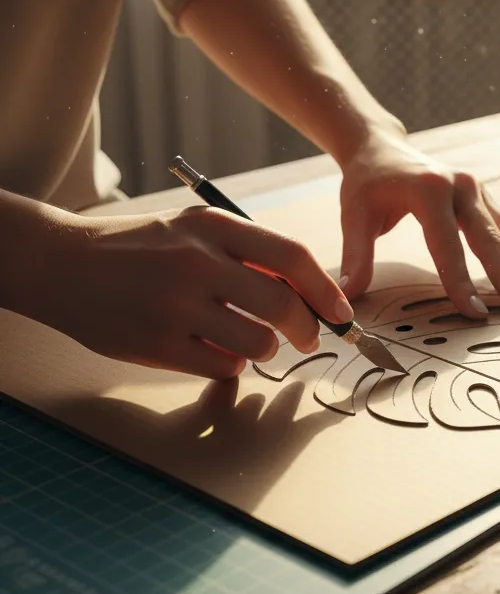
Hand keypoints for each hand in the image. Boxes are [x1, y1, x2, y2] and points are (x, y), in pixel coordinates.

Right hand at [43, 207, 351, 378]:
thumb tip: (306, 290)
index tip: (341, 311)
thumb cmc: (143, 247)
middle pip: (282, 306)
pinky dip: (232, 364)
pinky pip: (223, 366)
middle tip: (309, 338)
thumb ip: (248, 252)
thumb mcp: (195, 228)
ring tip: (252, 339)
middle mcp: (197, 263)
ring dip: (266, 348)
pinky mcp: (157, 343)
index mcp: (214, 227)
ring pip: (257, 343)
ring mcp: (175, 305)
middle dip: (308, 329)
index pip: (291, 257)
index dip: (325, 289)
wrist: (63, 262)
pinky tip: (217, 350)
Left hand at [338, 129, 499, 318]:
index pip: (447, 246)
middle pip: (488, 239)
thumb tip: (349, 297)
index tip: (475, 313)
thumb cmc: (367, 183)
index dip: (461, 282)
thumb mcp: (355, 217)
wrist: (381, 146)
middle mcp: (460, 185)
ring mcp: (477, 188)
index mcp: (429, 190)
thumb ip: (356, 257)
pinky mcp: (483, 194)